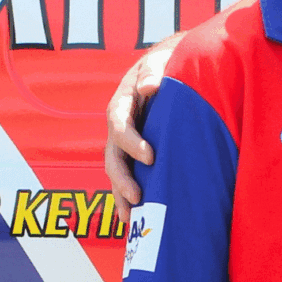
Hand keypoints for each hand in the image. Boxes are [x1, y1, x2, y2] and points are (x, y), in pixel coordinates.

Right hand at [104, 36, 179, 221]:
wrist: (169, 72)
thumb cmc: (166, 66)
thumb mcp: (160, 62)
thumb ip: (154, 71)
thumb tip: (149, 86)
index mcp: (121, 104)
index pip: (119, 125)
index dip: (131, 142)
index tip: (151, 157)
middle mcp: (118, 127)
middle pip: (112, 156)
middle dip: (123, 178)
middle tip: (138, 196)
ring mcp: (124, 144)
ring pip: (116, 172)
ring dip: (121, 195)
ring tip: (132, 218)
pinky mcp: (134, 156)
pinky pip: (127, 178)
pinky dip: (127, 198)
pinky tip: (134, 219)